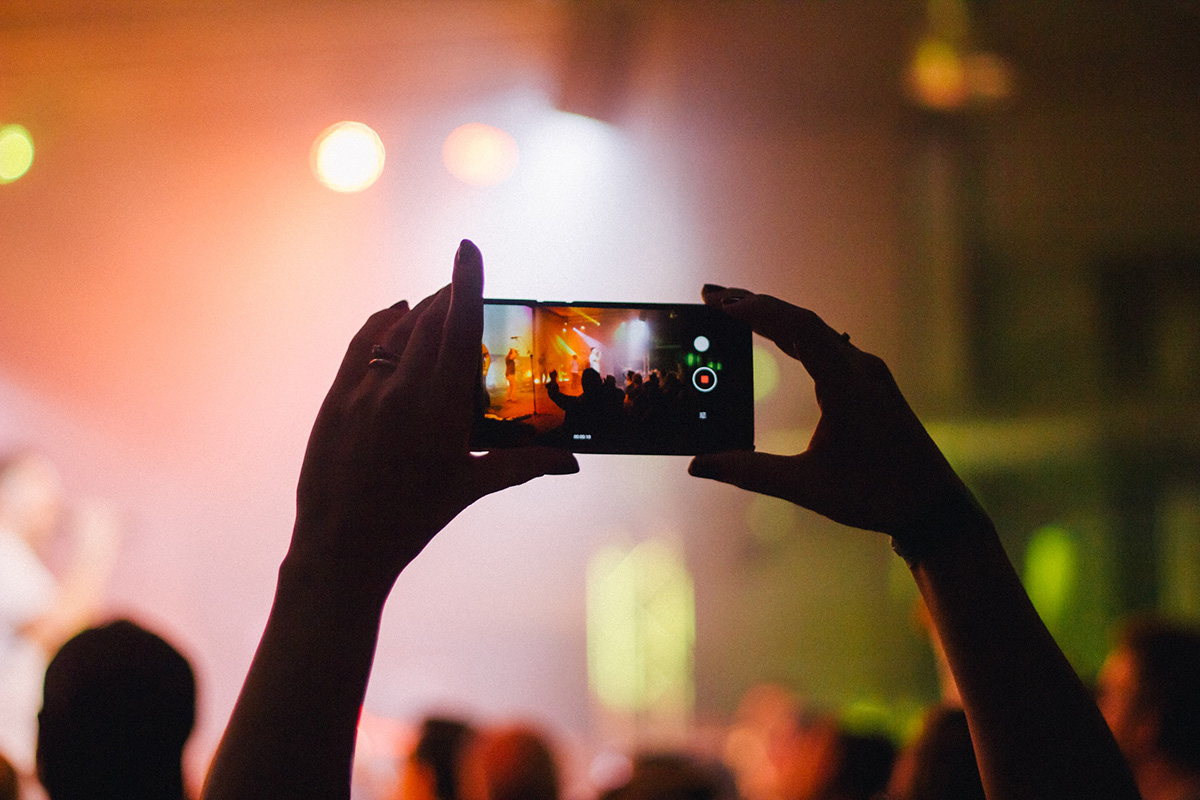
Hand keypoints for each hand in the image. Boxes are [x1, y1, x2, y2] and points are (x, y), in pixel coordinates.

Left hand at [290, 241, 577, 585]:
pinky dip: (382, 323)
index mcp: (439, 408)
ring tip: (439, 304)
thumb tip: (573, 461)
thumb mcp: (469, 487)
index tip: (468, 248)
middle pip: (429, 321)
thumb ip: (524, 464)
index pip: (456, 329)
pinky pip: (363, 343)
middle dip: (450, 296)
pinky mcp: (337, 397)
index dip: (465, 283)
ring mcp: (363, 390)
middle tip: (465, 284)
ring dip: (421, 311)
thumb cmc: (412, 520)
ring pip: (396, 330)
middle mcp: (400, 390)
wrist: (341, 547)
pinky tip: (396, 314)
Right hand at [688, 286, 979, 538]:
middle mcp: (861, 369)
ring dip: (776, 317)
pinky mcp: (871, 385)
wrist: (934, 506)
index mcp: (848, 384)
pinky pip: (828, 346)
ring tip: (734, 310)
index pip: (798, 328)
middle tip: (711, 295)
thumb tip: (698, 465)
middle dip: (755, 304)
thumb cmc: (876, 495)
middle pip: (803, 321)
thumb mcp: (806, 486)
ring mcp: (869, 374)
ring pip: (816, 332)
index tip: (718, 302)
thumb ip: (750, 472)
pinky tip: (779, 339)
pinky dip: (795, 336)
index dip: (756, 309)